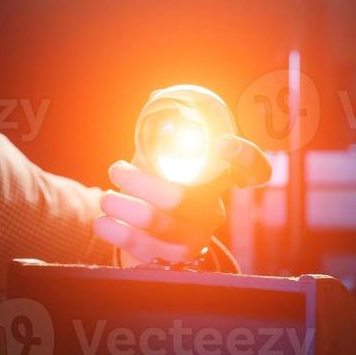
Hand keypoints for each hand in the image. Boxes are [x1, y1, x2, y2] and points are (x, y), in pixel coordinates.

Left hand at [93, 134, 271, 264]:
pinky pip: (145, 248)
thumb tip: (156, 95)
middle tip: (116, 170)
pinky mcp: (172, 259)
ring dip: (123, 207)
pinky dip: (117, 232)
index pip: (253, 170)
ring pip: (159, 223)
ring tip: (104, 198)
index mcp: (218, 181)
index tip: (222, 144)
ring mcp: (194, 237)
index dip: (245, 157)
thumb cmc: (162, 184)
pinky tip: (103, 222)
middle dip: (141, 182)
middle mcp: (212, 210)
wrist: (153, 236)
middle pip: (181, 196)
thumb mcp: (167, 160)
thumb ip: (165, 132)